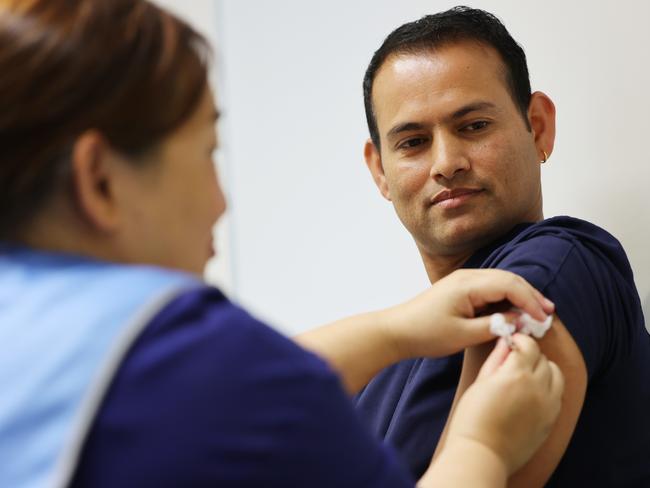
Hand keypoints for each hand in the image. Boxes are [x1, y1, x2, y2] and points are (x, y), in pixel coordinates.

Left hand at [385, 269, 554, 358]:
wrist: (397, 330)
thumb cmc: (426, 333)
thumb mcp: (462, 335)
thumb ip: (494, 326)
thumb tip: (519, 320)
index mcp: (468, 284)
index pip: (509, 285)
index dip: (530, 300)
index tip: (544, 318)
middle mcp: (467, 277)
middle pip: (508, 279)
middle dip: (530, 296)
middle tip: (549, 314)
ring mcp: (463, 281)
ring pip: (501, 283)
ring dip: (520, 296)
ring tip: (538, 313)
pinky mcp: (461, 289)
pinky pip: (490, 289)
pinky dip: (506, 299)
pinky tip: (515, 312)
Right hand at [445, 334, 564, 474]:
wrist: (481, 453)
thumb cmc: (473, 417)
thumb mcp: (480, 382)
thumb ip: (496, 359)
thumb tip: (506, 341)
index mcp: (516, 374)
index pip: (529, 345)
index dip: (520, 340)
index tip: (512, 341)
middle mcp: (537, 387)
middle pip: (543, 359)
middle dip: (531, 354)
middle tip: (517, 358)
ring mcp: (548, 405)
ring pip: (557, 375)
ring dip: (544, 370)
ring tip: (528, 375)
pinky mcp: (551, 421)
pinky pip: (558, 395)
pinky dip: (550, 388)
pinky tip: (533, 393)